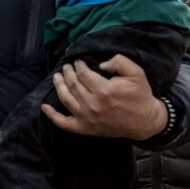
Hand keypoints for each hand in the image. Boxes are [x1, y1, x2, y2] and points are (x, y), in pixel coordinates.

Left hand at [42, 55, 165, 140]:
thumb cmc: (140, 95)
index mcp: (104, 90)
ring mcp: (87, 118)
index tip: (78, 60)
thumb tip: (100, 64)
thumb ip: (118, 61)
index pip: (83, 73)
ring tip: (56, 77)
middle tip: (66, 66)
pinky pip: (64, 123)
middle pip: (73, 84)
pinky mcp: (86, 129)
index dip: (78, 65)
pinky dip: (52, 116)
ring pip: (66, 99)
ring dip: (58, 86)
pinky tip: (44, 107)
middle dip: (67, 72)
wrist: (144, 121)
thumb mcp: (136, 73)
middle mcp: (92, 105)